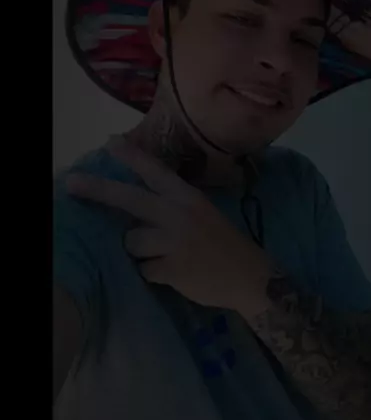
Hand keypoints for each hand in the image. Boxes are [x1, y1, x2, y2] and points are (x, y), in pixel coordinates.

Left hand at [65, 137, 273, 318]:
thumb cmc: (225, 243)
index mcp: (188, 197)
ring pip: (131, 241)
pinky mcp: (172, 268)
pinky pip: (143, 269)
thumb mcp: (203, 213)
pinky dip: (154, 273)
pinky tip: (175, 273)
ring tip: (165, 255)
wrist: (251, 276)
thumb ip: (172, 206)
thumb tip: (133, 205)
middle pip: (129, 199)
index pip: (155, 171)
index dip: (132, 156)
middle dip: (97, 190)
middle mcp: (179, 214)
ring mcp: (175, 241)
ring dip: (141, 251)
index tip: (109, 142)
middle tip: (71, 183)